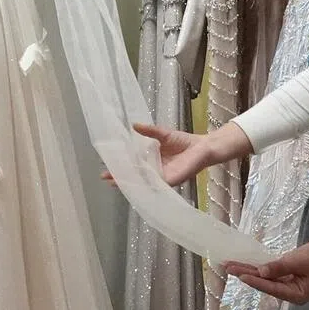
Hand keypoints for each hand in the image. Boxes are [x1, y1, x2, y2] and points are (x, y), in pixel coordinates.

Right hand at [100, 122, 249, 188]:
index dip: (120, 165)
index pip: (132, 164)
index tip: (106, 165)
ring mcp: (162, 177)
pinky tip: (135, 183)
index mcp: (152, 161)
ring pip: (142, 182)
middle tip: (105, 177)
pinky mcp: (170, 180)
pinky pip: (155, 184)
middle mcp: (155, 171)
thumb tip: (133, 125)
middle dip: (120, 177)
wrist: (203, 147)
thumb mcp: (162, 134)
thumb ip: (148, 131)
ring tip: (115, 181)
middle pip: (134, 175)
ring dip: (129, 182)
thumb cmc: (185, 142)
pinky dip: (145, 184)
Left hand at [225, 237, 308, 304]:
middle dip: (245, 274)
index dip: (255, 281)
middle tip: (227, 267)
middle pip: (264, 283)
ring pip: (264, 277)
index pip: (271, 288)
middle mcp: (290, 292)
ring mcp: (287, 284)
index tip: (240, 275)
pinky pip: (268, 272)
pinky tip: (243, 265)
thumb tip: (260, 271)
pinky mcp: (286, 275)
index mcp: (296, 295)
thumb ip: (279, 267)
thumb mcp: (299, 261)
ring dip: (247, 270)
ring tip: (229, 265)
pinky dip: (256, 267)